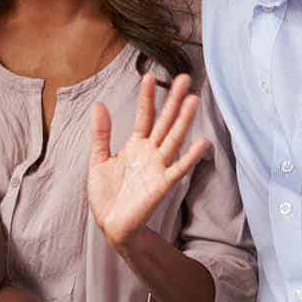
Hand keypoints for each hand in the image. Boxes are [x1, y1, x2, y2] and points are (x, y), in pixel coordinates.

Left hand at [88, 73, 210, 252]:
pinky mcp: (162, 185)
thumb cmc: (106, 194)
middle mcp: (150, 153)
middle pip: (165, 122)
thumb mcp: (98, 159)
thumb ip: (101, 134)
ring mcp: (158, 168)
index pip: (144, 116)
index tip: (149, 77)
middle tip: (185, 78)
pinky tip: (203, 141)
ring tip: (193, 100)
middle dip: (174, 101)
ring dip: (184, 121)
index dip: (147, 98)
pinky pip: (178, 169)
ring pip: (174, 139)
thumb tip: (99, 105)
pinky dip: (190, 157)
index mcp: (135, 146)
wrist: (110, 225)